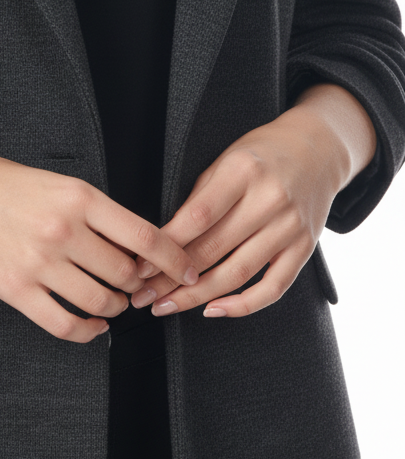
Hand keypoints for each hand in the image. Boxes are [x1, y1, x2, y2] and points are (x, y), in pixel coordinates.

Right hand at [0, 144, 199, 342]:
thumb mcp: (55, 181)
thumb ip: (93, 210)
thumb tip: (135, 244)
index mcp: (78, 196)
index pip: (145, 237)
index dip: (175, 260)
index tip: (187, 270)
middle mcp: (62, 228)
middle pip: (126, 273)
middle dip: (140, 285)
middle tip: (139, 287)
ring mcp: (38, 262)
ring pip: (100, 300)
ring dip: (115, 306)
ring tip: (114, 301)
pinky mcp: (14, 289)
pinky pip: (64, 323)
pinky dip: (87, 330)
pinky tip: (93, 324)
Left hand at [129, 84, 376, 318]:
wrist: (318, 150)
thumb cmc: (263, 153)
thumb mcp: (226, 160)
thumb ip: (200, 196)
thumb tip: (165, 238)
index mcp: (242, 171)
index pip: (198, 216)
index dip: (166, 245)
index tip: (141, 265)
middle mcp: (269, 200)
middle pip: (214, 249)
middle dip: (172, 278)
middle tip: (144, 294)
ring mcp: (290, 227)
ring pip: (238, 274)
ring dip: (197, 297)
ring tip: (168, 306)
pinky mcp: (305, 248)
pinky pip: (273, 287)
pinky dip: (243, 305)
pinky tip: (214, 309)